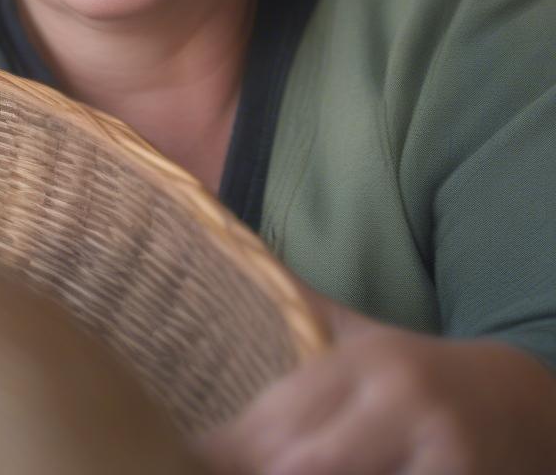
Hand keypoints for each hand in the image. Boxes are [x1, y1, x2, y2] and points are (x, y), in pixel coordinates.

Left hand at [199, 285, 555, 474]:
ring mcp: (437, 460)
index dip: (228, 443)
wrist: (518, 406)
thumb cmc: (414, 371)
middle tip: (206, 467)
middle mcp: (400, 406)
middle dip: (254, 468)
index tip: (186, 450)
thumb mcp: (359, 335)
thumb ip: (298, 310)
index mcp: (367, 361)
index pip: (281, 409)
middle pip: (301, 459)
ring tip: (252, 472)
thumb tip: (224, 252)